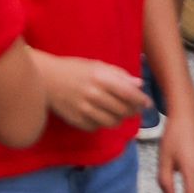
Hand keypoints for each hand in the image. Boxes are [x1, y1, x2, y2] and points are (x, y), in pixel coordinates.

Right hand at [35, 55, 149, 131]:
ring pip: (112, 122)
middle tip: (134, 108)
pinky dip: (103, 122)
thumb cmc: (74, 69)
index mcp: (100, 78)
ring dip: (120, 118)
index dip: (142, 100)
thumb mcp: (96, 65)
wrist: (46, 79)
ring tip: (119, 112)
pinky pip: (98, 127)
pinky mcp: (78, 122)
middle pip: (123, 110)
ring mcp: (84, 110)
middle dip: (133, 110)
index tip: (147, 103)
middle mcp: (93, 95)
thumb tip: (139, 85)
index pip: (128, 94)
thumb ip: (119, 75)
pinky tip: (101, 114)